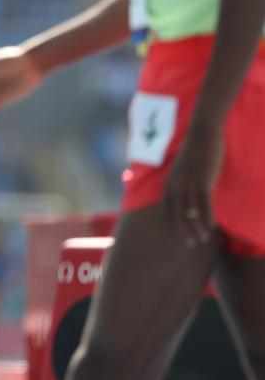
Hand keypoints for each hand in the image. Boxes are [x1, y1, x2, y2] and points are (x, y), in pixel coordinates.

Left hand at [164, 123, 223, 248]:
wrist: (202, 133)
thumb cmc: (195, 152)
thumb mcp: (184, 170)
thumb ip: (183, 183)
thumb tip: (188, 195)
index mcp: (169, 184)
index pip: (168, 210)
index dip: (174, 225)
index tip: (179, 237)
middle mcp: (175, 186)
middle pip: (177, 214)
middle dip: (183, 231)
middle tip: (190, 245)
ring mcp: (188, 184)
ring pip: (190, 212)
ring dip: (196, 228)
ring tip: (202, 241)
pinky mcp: (202, 181)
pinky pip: (204, 204)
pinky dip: (207, 217)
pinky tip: (212, 228)